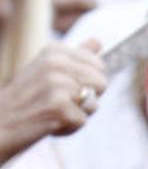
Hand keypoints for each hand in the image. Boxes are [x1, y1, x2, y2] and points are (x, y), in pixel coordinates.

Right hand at [0, 39, 105, 164]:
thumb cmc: (25, 98)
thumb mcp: (47, 70)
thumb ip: (75, 56)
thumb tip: (98, 41)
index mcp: (55, 51)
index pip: (99, 66)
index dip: (86, 83)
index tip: (61, 87)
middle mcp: (56, 64)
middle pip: (101, 83)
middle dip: (85, 98)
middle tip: (57, 102)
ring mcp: (57, 85)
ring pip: (93, 104)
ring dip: (75, 114)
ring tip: (51, 112)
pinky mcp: (59, 108)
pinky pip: (82, 121)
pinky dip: (68, 128)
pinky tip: (48, 124)